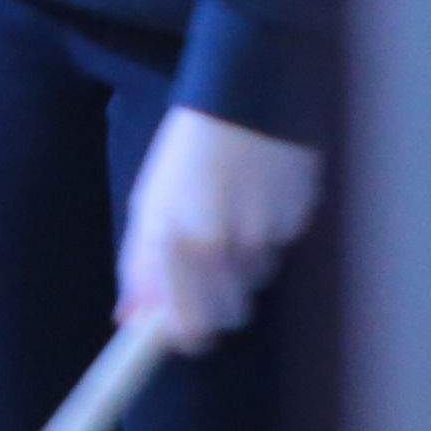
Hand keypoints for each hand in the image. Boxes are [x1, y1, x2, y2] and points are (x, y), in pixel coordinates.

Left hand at [117, 106, 325, 352]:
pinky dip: (271, 231)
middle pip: (229, 314)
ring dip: (245, 261)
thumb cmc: (186, 152)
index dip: (186, 334)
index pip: (188, 326)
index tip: (184, 330)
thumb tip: (133, 319)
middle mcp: (221, 244)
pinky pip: (283, 245)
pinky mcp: (297, 215)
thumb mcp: (150, 207)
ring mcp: (264, 232)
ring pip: (257, 278)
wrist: (242, 96)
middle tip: (211, 271)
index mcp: (176, 242)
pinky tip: (260, 195)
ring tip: (235, 215)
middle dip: (218, 301)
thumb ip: (140, 268)